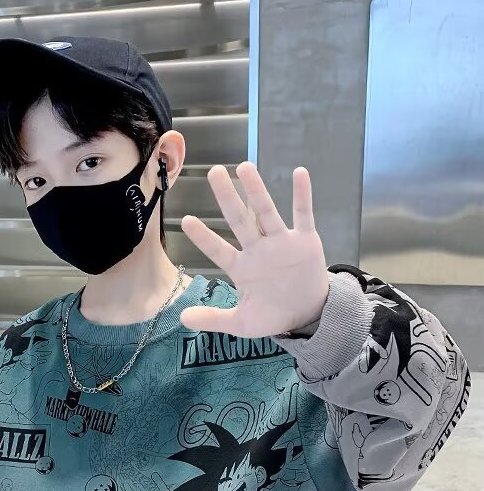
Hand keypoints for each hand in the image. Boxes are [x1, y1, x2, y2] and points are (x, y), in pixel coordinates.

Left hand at [180, 162, 329, 336]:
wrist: (307, 315)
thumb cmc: (272, 315)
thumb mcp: (241, 323)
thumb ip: (213, 319)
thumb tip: (182, 319)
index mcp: (242, 268)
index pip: (218, 250)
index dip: (204, 237)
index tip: (186, 221)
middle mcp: (258, 250)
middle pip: (240, 220)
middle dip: (227, 197)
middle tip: (214, 172)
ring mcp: (281, 243)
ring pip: (267, 212)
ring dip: (257, 191)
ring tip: (245, 167)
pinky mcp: (305, 241)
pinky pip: (303, 214)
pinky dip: (302, 195)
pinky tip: (299, 172)